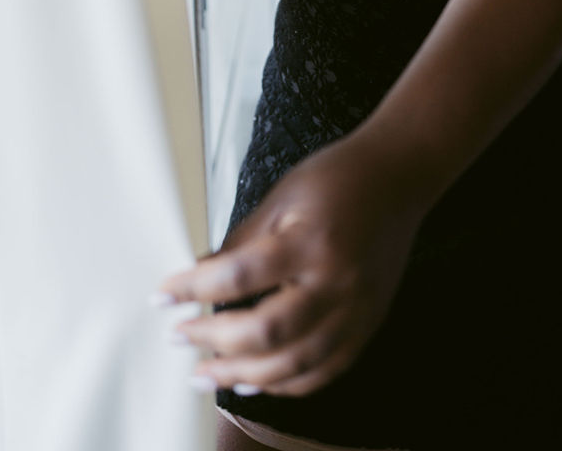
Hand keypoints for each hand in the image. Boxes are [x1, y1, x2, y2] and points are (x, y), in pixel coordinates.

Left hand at [158, 133, 426, 397]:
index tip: (162, 296)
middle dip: (213, 341)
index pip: (238, 276)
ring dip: (242, 375)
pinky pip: (323, 371)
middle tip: (179, 338)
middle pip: (265, 333)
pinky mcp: (367, 324)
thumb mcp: (281, 196)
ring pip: (293, 364)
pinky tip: (255, 379)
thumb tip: (198, 276)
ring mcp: (356, 310)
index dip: (192, 290)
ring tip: (205, 374)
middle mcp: (335, 282)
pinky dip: (285, 383)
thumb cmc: (338, 178)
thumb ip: (241, 241)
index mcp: (309, 242)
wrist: (398, 178)